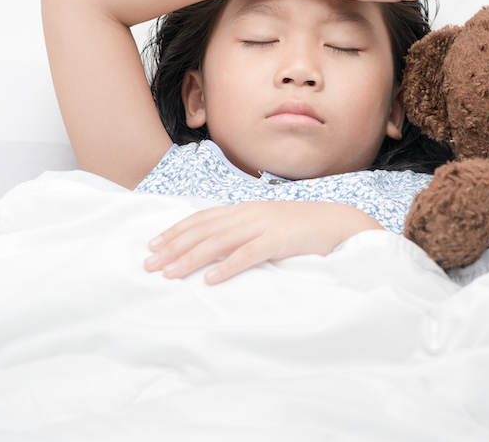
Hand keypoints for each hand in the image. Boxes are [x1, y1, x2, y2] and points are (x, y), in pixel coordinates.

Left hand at [144, 201, 383, 282]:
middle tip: (150, 264)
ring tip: (170, 274)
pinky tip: (212, 279)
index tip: (153, 245)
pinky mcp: (279, 240)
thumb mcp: (267, 225)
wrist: (338, 222)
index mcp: (245, 209)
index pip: (202, 218)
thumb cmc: (301, 228)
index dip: (176, 231)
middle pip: (203, 230)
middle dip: (174, 247)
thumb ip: (243, 232)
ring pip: (219, 241)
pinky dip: (228, 266)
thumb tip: (216, 249)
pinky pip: (249, 254)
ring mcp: (264, 225)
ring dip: (191, 258)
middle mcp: (249, 213)